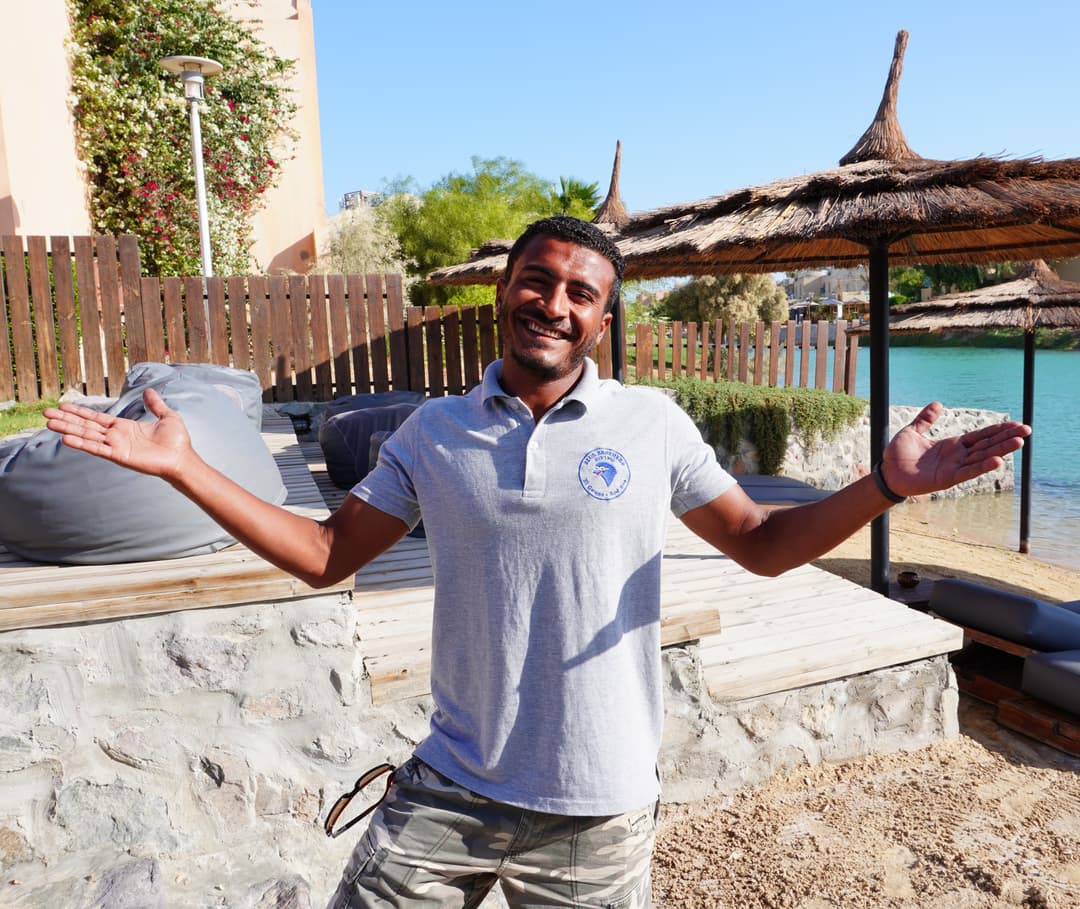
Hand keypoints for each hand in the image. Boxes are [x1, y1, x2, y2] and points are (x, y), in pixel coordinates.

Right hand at [44, 388, 194, 480]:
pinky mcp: (119, 456)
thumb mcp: (167, 416)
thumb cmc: (177, 441)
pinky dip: (81, 443)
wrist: (183, 458)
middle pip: (86, 425)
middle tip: (46, 413)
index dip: (80, 412)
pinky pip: (97, 448)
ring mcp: (116, 446)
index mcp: (124, 427)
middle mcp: (116, 436)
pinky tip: (66, 438)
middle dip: (67, 419)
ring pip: (87, 435)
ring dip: (68, 429)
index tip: (63, 405)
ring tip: (49, 423)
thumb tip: (149, 390)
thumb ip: (155, 404)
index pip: (97, 417)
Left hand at [881, 402, 1030, 496]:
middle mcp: (957, 456)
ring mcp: (954, 467)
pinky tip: (998, 461)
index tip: (1016, 424)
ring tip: (1019, 442)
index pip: (981, 435)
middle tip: (1027, 430)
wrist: (887, 473)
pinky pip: (967, 472)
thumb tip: (937, 404)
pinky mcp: (947, 479)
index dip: (998, 430)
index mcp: (952, 444)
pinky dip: (982, 467)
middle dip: (1007, 438)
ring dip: (1001, 450)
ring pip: (982, 457)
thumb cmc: (898, 454)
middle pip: (987, 445)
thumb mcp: (912, 431)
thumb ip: (925, 419)